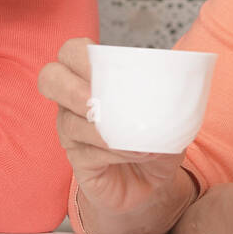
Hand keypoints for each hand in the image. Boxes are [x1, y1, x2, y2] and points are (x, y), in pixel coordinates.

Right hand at [38, 37, 187, 215]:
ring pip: (71, 122)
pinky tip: (137, 153)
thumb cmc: (152, 136)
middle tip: (98, 101)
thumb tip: (182, 82)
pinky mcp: (78, 160)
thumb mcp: (167, 110)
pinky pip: (88, 152)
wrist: (150, 181)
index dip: (80, 55)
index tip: (104, 67)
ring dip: (107, 129)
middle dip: (73, 88)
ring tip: (139, 139)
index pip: (70, 52)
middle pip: (50, 78)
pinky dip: (115, 151)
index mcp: (90, 78)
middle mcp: (72, 101)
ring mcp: (70, 131)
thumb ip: (170, 93)